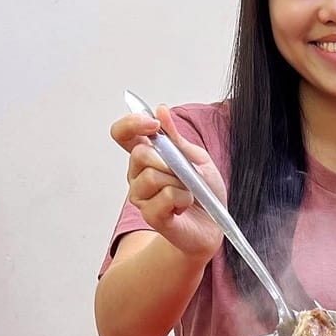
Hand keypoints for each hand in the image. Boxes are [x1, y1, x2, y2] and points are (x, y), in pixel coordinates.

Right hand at [110, 106, 225, 261]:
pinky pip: (165, 196)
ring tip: (187, 192)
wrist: (213, 225)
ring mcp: (141, 196)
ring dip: (179, 182)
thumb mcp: (196, 158)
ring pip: (152, 177)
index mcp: (147, 156)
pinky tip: (184, 206)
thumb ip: (177, 137)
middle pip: (139, 154)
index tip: (153, 124)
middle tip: (184, 173)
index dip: (131, 124)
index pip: (122, 134)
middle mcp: (138, 175)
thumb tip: (160, 110)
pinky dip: (183, 198)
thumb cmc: (204, 192)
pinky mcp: (150, 215)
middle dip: (167, 160)